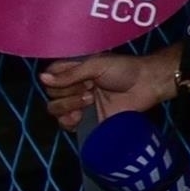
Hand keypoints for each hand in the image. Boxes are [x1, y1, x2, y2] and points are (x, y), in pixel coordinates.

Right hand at [39, 51, 171, 131]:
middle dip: (67, 92)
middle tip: (90, 88)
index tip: (74, 78)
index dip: (56, 80)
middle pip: (51, 94)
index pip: (48, 77)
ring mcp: (79, 104)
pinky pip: (67, 125)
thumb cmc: (124, 69)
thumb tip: (42, 78)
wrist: (147, 85)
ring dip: (68, 106)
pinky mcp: (88, 119)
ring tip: (89, 100)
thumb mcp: (97, 65)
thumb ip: (71, 74)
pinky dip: (69, 122)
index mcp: (73, 71)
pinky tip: (79, 117)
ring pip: (55, 110)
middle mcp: (73, 87)